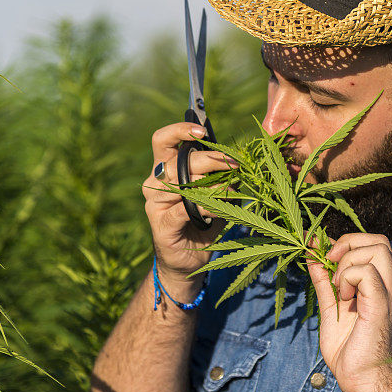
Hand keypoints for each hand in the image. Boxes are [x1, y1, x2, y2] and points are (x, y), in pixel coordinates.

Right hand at [142, 122, 237, 286]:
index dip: (180, 130)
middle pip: (179, 160)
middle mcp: (154, 183)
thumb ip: (217, 175)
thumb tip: (236, 158)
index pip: (163, 140)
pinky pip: (187, 208)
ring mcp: (154, 204)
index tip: (202, 130)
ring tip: (233, 188)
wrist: (188, 261)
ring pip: (183, 183)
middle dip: (211, 159)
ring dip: (213, 183)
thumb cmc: (202, 222)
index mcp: (164, 169)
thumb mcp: (212, 194)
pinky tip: (223, 208)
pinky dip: (209, 206)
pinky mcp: (161, 224)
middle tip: (235, 163)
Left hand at [308, 233, 391, 391]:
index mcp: (378, 285)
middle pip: (379, 240)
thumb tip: (311, 254)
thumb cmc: (349, 351)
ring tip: (338, 288)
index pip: (372, 244)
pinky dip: (348, 278)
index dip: (345, 243)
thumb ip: (323, 281)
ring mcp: (387, 293)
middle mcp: (387, 285)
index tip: (323, 257)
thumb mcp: (330, 308)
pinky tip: (343, 299)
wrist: (363, 382)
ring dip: (348, 262)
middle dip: (349, 243)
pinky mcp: (382, 305)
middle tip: (331, 264)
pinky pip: (368, 272)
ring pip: (377, 248)